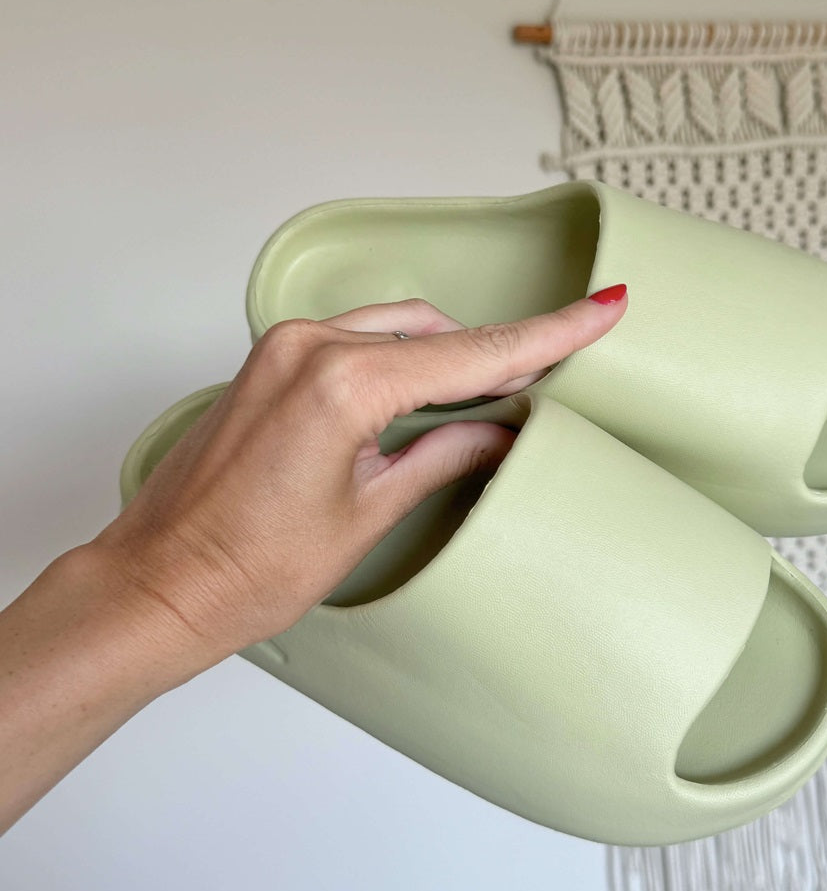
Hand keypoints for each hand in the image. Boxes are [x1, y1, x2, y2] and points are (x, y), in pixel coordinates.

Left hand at [90, 289, 627, 679]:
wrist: (161, 581)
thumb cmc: (248, 567)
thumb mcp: (369, 514)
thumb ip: (442, 456)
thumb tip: (498, 433)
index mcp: (341, 383)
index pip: (472, 354)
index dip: (547, 336)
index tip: (601, 308)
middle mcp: (309, 348)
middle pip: (439, 337)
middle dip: (499, 356)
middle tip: (553, 378)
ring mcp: (285, 349)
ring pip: (400, 331)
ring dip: (450, 356)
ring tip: (496, 395)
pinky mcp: (273, 363)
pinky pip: (361, 339)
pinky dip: (405, 357)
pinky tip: (432, 388)